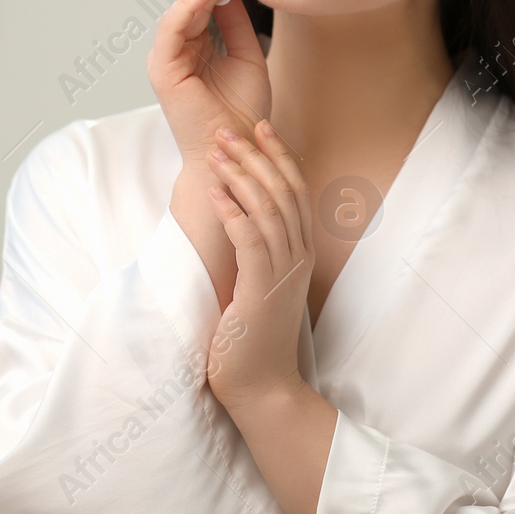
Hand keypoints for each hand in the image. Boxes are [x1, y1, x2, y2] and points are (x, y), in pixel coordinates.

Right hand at [148, 0, 269, 164]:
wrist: (238, 151)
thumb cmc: (242, 112)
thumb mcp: (248, 54)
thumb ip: (236, 21)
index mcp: (197, 41)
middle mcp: (178, 45)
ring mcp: (167, 55)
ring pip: (185, 2)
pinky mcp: (163, 69)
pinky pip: (175, 26)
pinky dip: (192, 3)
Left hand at [204, 118, 314, 411]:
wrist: (262, 387)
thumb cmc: (252, 337)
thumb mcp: (260, 283)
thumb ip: (258, 250)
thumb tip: (240, 216)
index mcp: (299, 252)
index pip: (295, 190)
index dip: (278, 155)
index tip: (260, 125)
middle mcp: (298, 257)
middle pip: (283, 191)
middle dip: (255, 154)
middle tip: (229, 128)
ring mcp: (283, 272)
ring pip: (268, 208)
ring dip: (241, 175)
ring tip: (217, 150)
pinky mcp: (262, 288)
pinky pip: (249, 239)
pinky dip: (232, 211)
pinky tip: (215, 192)